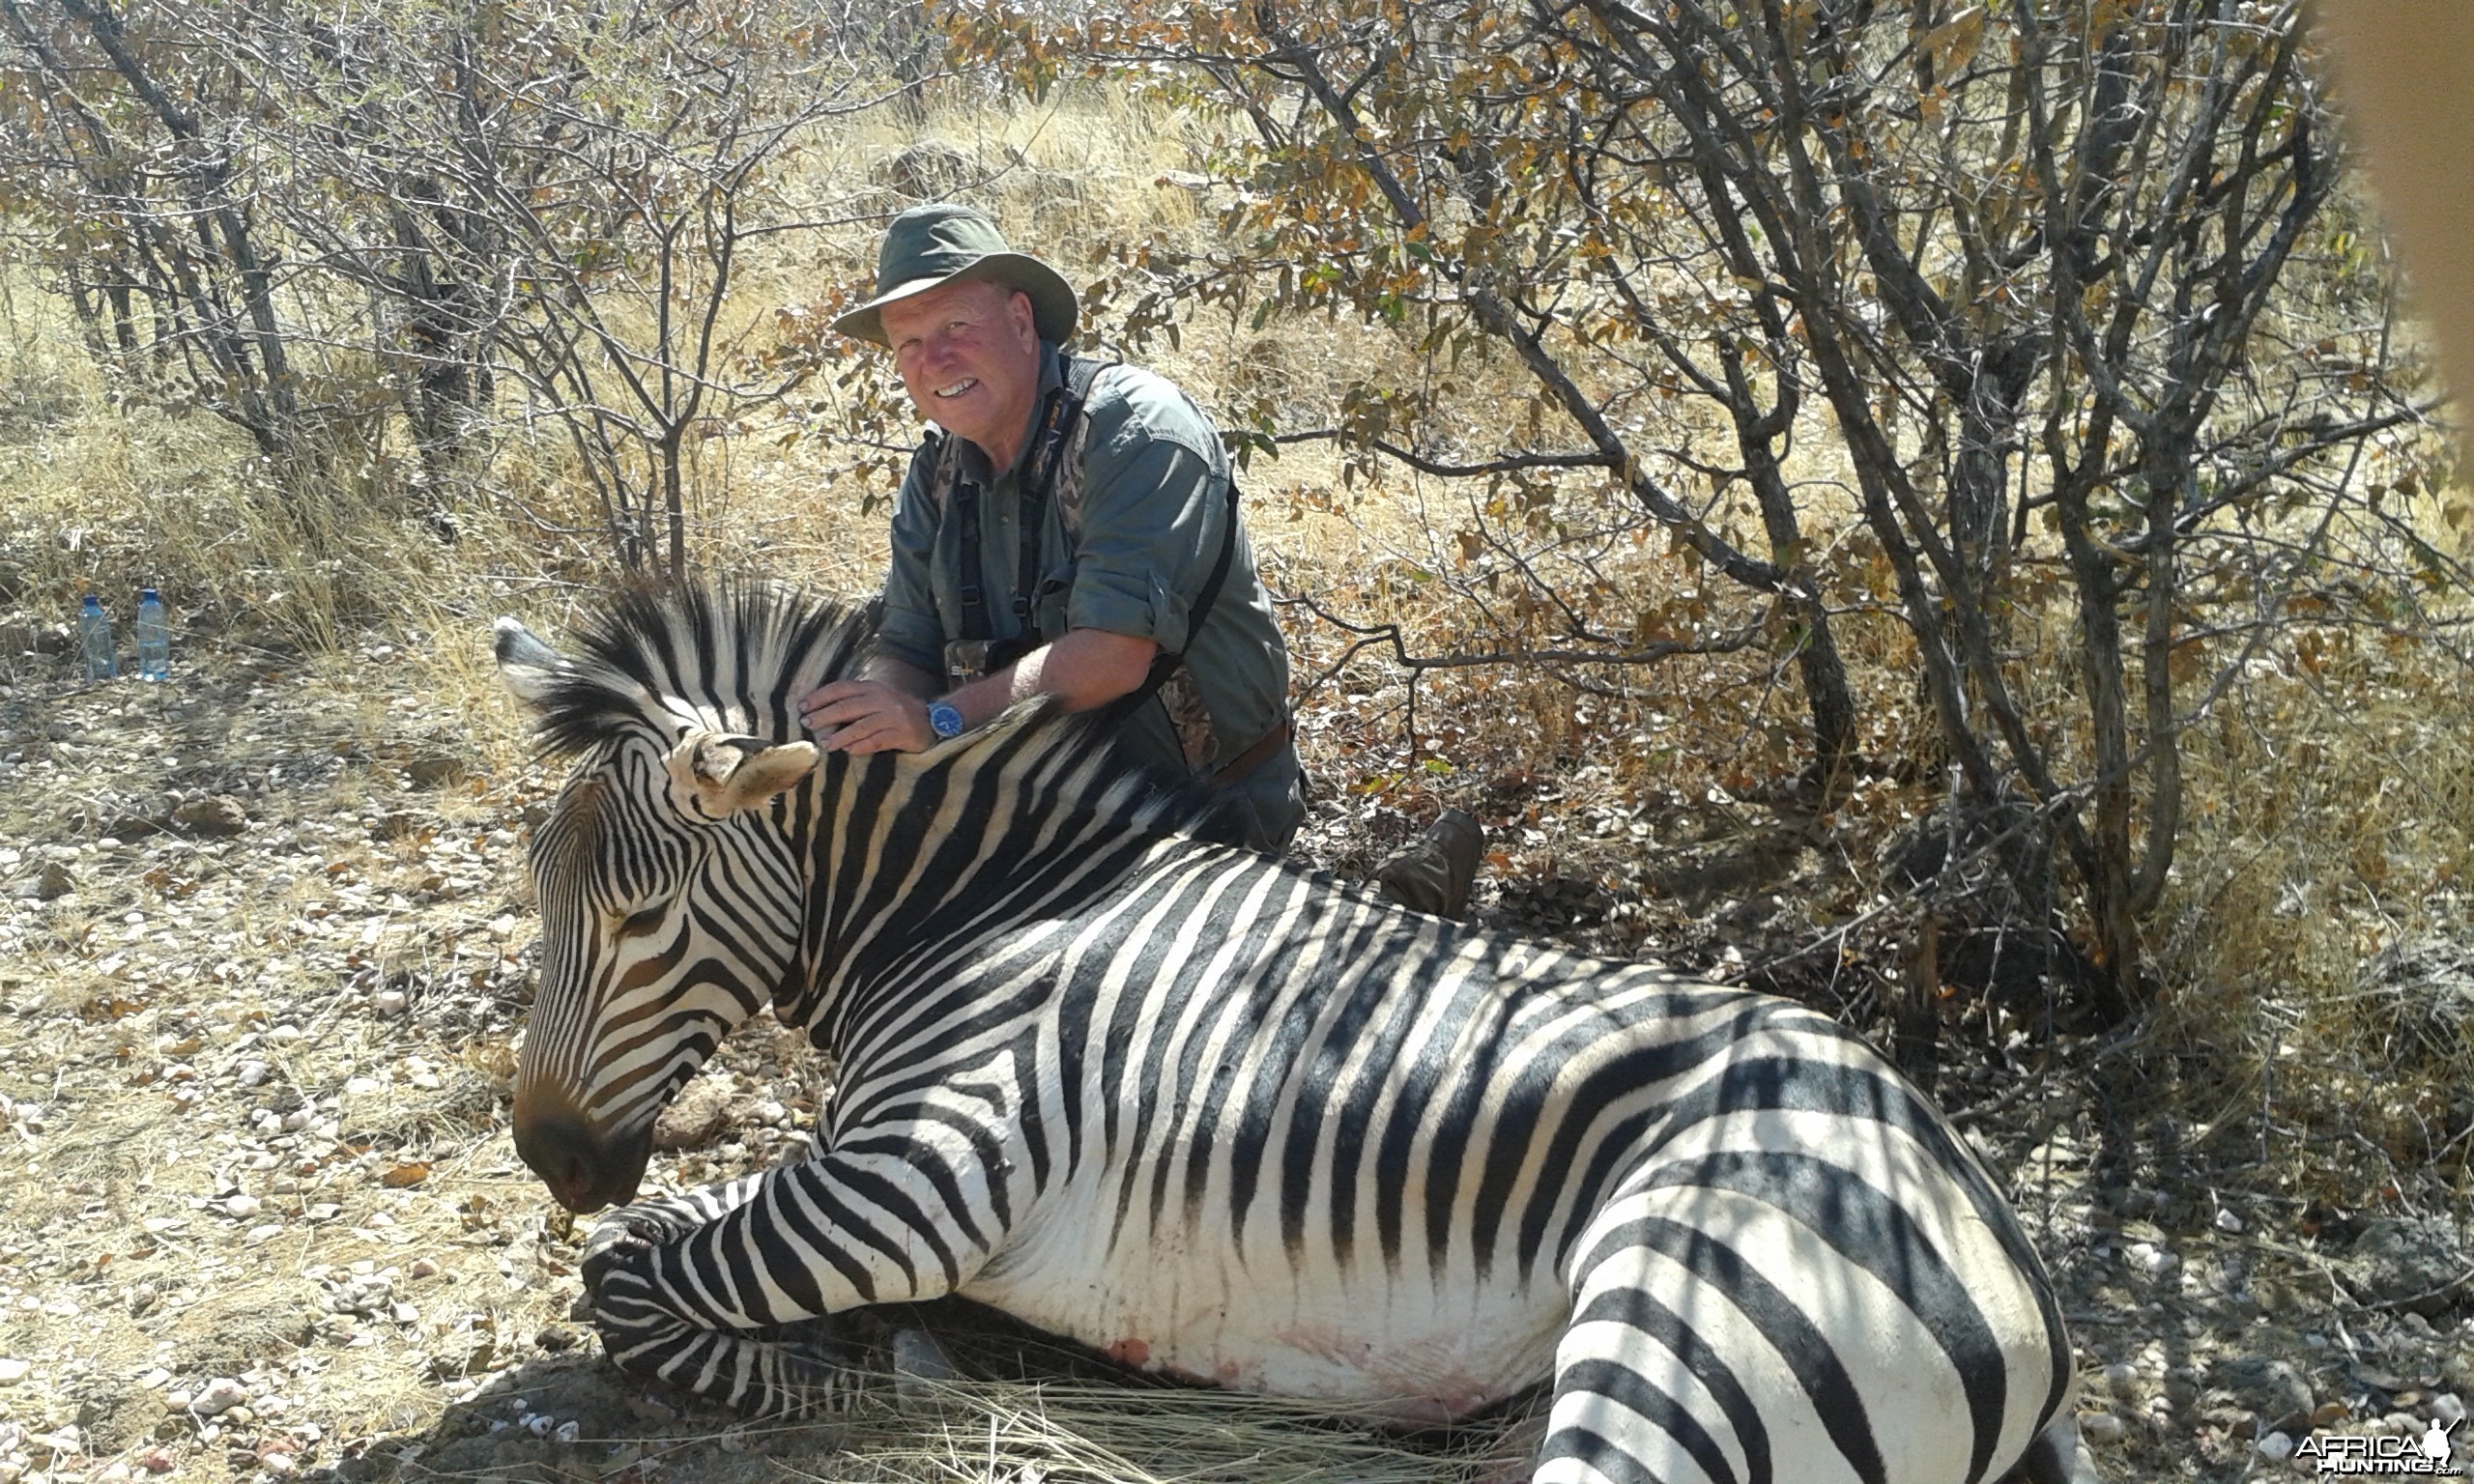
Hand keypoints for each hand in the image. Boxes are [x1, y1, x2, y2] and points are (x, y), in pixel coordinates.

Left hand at [799, 679, 934, 753]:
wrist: (933, 720)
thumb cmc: (897, 711)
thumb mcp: (877, 699)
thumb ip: (854, 702)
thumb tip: (820, 712)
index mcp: (872, 687)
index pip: (841, 689)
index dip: (820, 696)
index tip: (802, 706)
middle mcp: (882, 699)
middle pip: (848, 707)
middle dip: (824, 715)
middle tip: (807, 724)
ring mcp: (893, 716)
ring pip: (861, 726)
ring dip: (840, 736)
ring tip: (825, 744)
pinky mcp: (902, 733)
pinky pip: (877, 741)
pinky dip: (861, 747)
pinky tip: (848, 751)